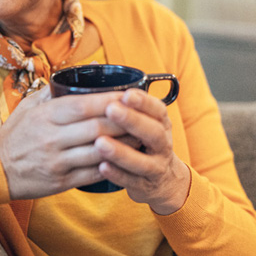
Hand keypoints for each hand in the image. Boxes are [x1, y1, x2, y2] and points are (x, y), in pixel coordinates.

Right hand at [0, 87, 136, 199]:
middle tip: (143, 114)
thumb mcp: (28, 106)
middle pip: (96, 129)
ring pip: (100, 152)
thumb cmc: (15, 134)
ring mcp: (58, 161)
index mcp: (45, 116)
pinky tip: (127, 158)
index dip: (108, 100)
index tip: (128, 94)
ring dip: (125, 144)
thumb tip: (84, 69)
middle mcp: (52, 138)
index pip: (82, 106)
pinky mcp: (62, 181)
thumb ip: (54, 90)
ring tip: (142, 135)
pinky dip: (113, 166)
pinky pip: (94, 173)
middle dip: (123, 121)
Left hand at [95, 89, 190, 214]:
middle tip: (111, 110)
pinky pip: (132, 181)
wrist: (163, 181)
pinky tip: (101, 166)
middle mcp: (163, 144)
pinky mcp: (145, 186)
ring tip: (100, 143)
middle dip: (132, 121)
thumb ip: (122, 101)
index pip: (158, 110)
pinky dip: (117, 175)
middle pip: (153, 132)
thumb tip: (92, 69)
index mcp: (161, 124)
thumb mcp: (142, 120)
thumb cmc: (142, 141)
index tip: (126, 94)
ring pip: (142, 161)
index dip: (143, 102)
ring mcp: (156, 167)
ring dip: (121, 152)